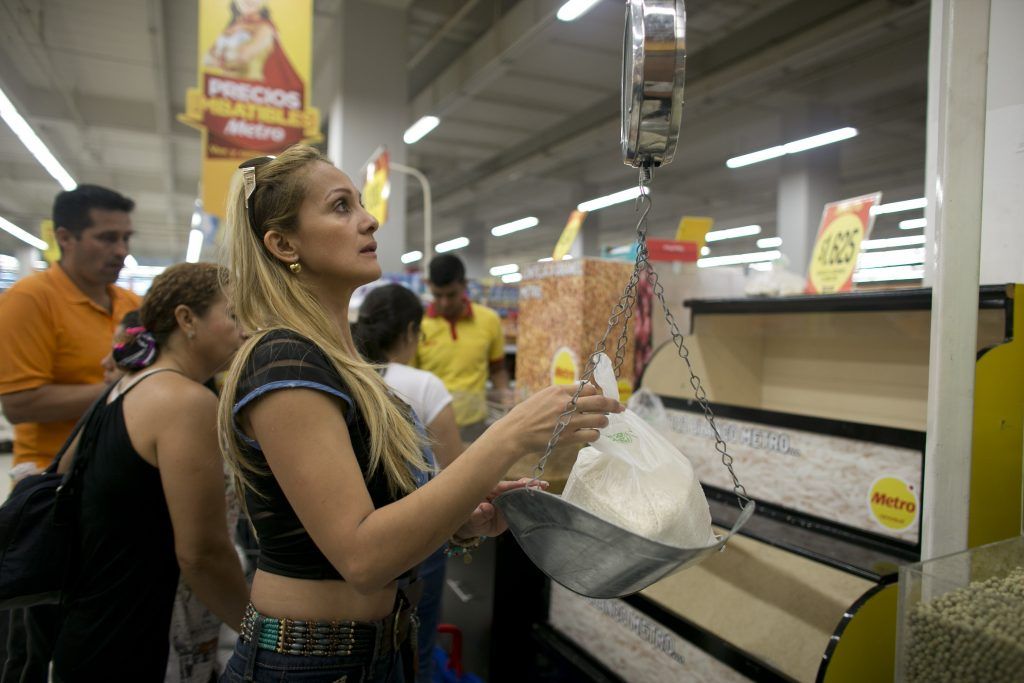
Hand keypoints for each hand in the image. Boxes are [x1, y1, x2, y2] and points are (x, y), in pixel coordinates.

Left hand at [456, 478, 547, 537]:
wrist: (472, 525)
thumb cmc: (470, 519)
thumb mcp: (471, 518)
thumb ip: (478, 514)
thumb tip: (486, 508)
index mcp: (489, 491)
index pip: (503, 486)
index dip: (513, 485)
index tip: (523, 484)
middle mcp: (500, 493)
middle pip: (514, 486)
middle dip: (527, 484)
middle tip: (540, 483)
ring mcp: (506, 500)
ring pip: (520, 492)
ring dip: (532, 489)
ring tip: (544, 486)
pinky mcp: (512, 508)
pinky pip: (522, 502)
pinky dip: (531, 499)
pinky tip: (542, 496)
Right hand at [495, 383, 621, 455]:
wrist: (515, 433)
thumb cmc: (528, 414)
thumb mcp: (543, 396)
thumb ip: (562, 394)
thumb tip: (582, 391)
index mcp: (559, 390)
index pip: (588, 388)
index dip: (597, 393)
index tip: (602, 397)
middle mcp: (565, 404)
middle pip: (599, 401)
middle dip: (614, 404)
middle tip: (621, 408)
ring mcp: (568, 421)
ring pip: (599, 419)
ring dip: (604, 421)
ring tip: (603, 422)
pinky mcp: (568, 437)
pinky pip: (591, 434)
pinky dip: (595, 434)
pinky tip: (592, 434)